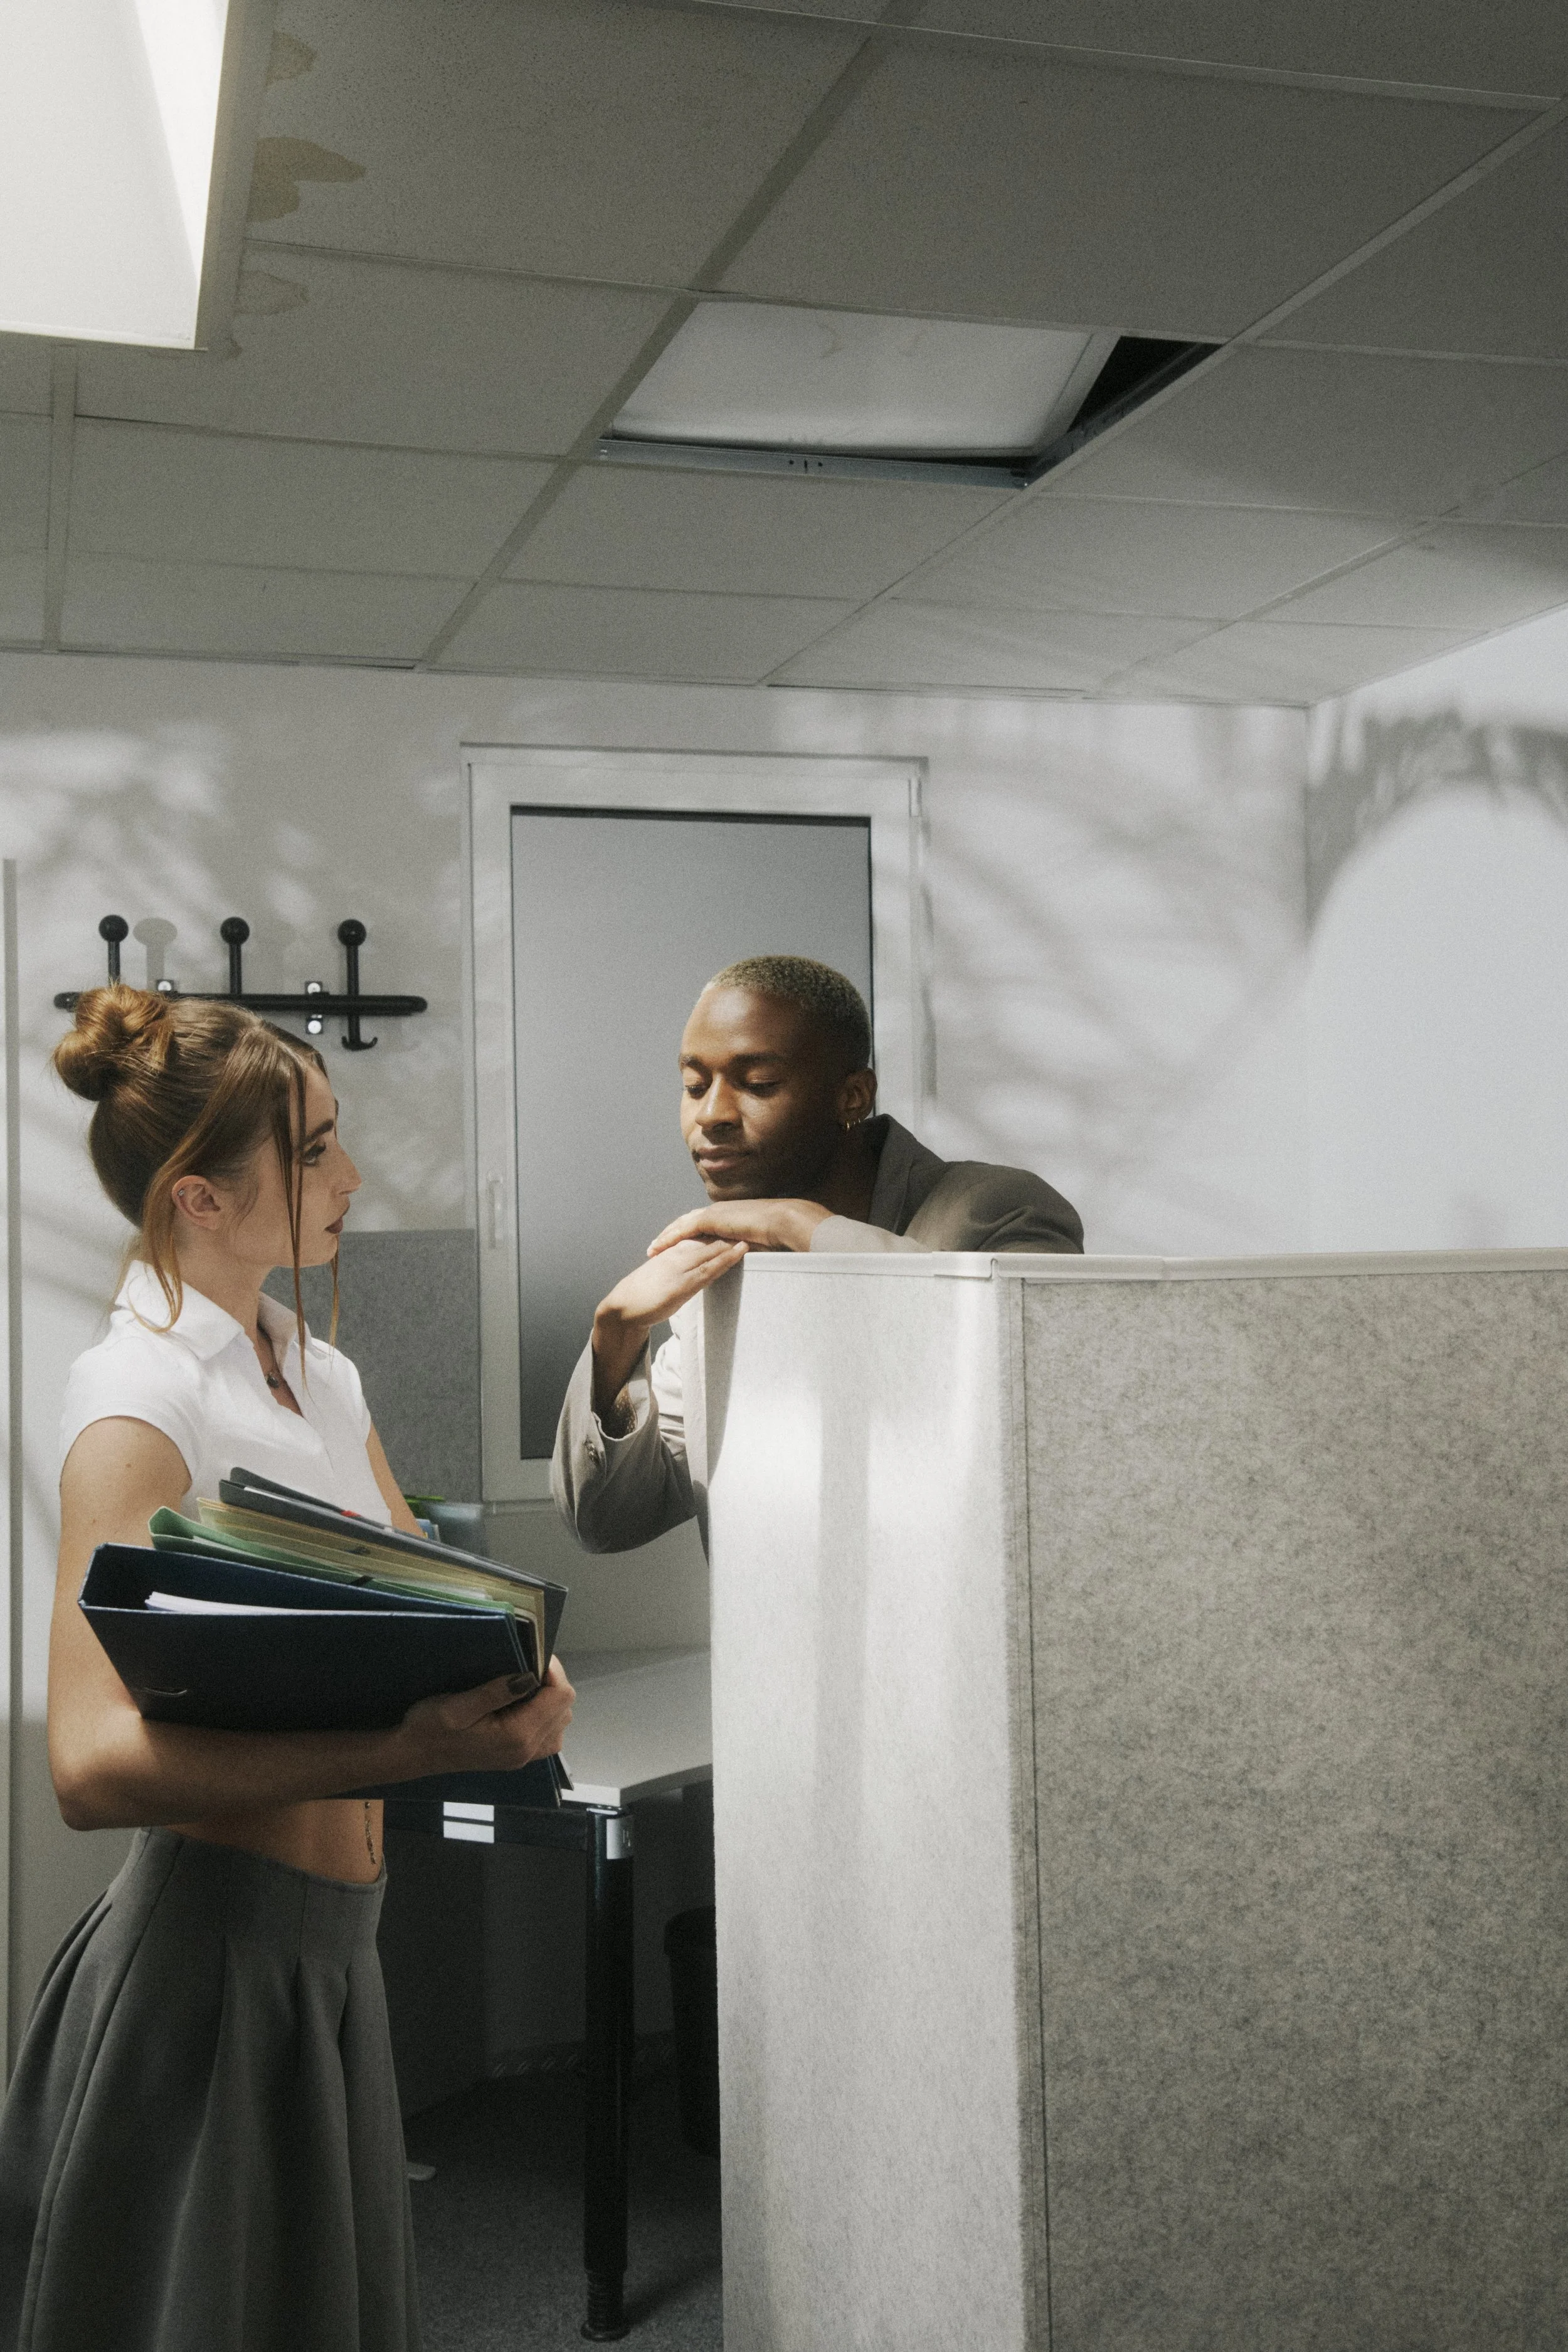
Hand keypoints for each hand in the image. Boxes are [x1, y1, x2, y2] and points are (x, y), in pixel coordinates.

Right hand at [400, 1656, 575, 1774]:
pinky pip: (548, 1736)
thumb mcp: (457, 1706)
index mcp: (516, 1736)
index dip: (553, 1671)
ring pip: (560, 1723)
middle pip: (564, 1709)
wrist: (414, 1754)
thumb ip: (496, 1692)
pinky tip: (525, 1705)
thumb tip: (530, 1677)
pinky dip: (545, 1716)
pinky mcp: (517, 1756)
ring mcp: (523, 1757)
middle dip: (553, 1683)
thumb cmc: (430, 1728)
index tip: (533, 1654)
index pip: (560, 1698)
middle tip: (528, 1665)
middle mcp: (526, 1750)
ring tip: (526, 1682)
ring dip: (551, 1699)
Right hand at [591, 1236, 744, 1420]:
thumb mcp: (665, 1273)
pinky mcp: (682, 1284)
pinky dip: (725, 1259)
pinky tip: (738, 1253)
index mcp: (675, 1250)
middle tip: (757, 1222)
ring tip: (755, 1232)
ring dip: (734, 1241)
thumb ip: (682, 1265)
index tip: (745, 1222)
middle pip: (711, 1238)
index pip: (704, 1235)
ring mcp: (681, 1268)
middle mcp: (679, 1254)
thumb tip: (699, 1261)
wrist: (624, 1306)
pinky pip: (708, 1269)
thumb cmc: (645, 1292)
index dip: (724, 1228)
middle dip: (733, 1231)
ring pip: (713, 1250)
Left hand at [648, 1198, 830, 1254]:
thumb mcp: (757, 1240)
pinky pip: (684, 1229)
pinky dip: (670, 1238)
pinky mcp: (711, 1219)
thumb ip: (746, 1245)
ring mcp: (713, 1213)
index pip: (701, 1224)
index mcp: (727, 1215)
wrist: (782, 1221)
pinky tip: (659, 1247)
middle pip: (686, 1223)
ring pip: (681, 1225)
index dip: (686, 1234)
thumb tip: (746, 1254)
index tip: (674, 1245)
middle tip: (656, 1247)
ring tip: (653, 1249)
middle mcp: (717, 1211)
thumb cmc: (777, 1233)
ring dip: (665, 1237)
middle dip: (670, 1234)